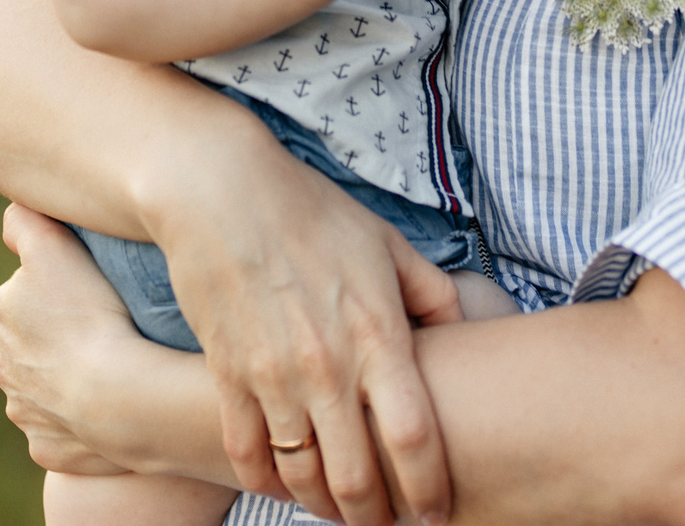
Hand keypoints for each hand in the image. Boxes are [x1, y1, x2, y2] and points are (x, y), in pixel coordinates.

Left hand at [0, 204, 142, 477]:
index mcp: (1, 313)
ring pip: (47, 387)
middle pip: (33, 341)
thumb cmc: (91, 312)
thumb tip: (13, 210)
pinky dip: (82, 420)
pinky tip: (112, 406)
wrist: (118, 395)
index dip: (61, 288)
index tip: (92, 291)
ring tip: (115, 370)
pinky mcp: (45, 447)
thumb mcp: (54, 245)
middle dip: (60, 337)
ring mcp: (24, 411)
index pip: (29, 291)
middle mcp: (2, 365)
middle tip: (107, 327)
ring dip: (70, 379)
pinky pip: (65, 429)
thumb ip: (25, 221)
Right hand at [160, 143, 466, 525]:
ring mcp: (274, 376)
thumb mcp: (388, 243)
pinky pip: (248, 454)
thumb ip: (432, 293)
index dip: (431, 488)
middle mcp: (328, 366)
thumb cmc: (313, 213)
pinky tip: (285, 488)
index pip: (415, 437)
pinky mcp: (228, 377)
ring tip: (341, 511)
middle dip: (376, 518)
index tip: (438, 513)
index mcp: (378, 334)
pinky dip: (268, 483)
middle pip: (358, 477)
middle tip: (388, 525)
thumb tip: (464, 328)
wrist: (221, 192)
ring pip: (303, 476)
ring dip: (324, 506)